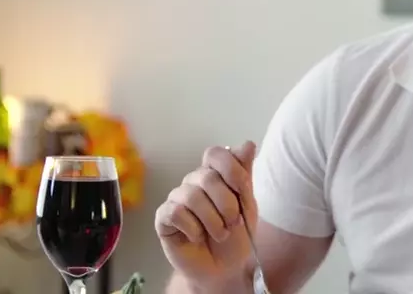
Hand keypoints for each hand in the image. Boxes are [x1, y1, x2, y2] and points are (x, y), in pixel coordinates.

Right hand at [155, 141, 257, 287]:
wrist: (225, 269)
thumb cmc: (236, 236)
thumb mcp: (248, 205)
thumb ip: (244, 175)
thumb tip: (247, 144)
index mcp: (216, 174)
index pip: (217, 154)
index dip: (231, 170)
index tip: (242, 192)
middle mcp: (195, 181)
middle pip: (207, 176)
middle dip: (227, 204)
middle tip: (234, 223)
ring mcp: (178, 198)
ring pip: (192, 196)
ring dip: (213, 221)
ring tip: (219, 234)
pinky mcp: (164, 217)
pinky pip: (177, 212)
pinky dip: (194, 228)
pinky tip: (197, 237)